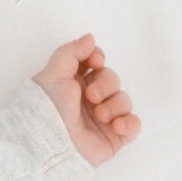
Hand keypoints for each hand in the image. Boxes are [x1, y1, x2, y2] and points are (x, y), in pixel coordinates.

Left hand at [32, 33, 139, 165]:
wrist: (50, 142)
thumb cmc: (47, 107)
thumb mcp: (53, 74)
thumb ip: (71, 52)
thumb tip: (90, 38)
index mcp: (74, 81)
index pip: (96, 62)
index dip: (98, 58)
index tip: (94, 62)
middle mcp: (90, 98)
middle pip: (112, 78)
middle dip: (105, 84)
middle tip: (91, 96)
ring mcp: (103, 117)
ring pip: (124, 100)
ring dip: (115, 104)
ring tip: (100, 115)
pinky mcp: (114, 136)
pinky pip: (134, 125)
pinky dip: (129, 123)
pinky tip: (116, 126)